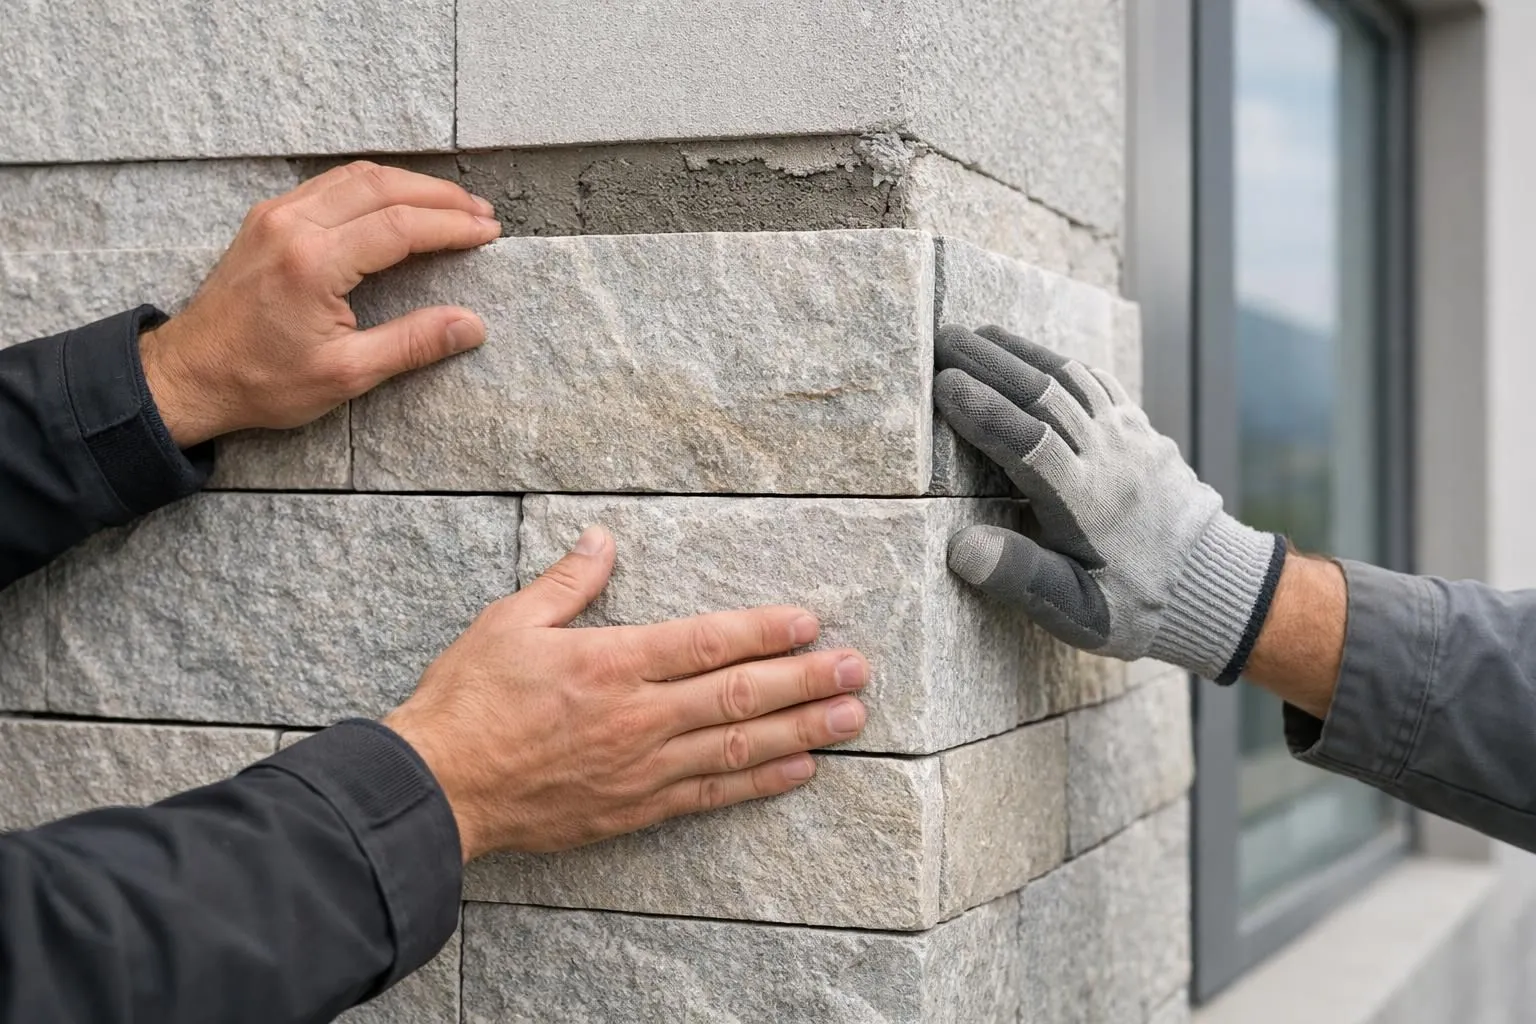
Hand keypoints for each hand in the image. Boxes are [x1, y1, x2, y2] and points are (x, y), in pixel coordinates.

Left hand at [138, 161, 501, 446]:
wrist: (188, 375)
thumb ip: (412, 344)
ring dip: (410, 184)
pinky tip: (399, 201)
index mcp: (313, 263)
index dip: (452, 226)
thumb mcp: (345, 375)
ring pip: (356, 176)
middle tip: (482, 213)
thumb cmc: (262, 382)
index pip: (400, 226)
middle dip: (440, 195)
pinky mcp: (267, 218)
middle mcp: (293, 224)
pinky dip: (375, 185)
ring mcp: (276, 215)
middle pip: (382, 186)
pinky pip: (331, 184)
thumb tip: (472, 325)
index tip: (489, 234)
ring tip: (452, 204)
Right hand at [382, 526, 869, 861]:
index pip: (708, 642)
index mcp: (613, 662)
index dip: (764, 631)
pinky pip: (711, 794)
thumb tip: (603, 539)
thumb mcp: (510, 622)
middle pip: (740, 695)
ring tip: (850, 719)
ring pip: (738, 747)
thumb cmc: (468, 701)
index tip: (809, 623)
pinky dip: (759, 782)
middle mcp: (640, 717)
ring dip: (801, 731)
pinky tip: (800, 771)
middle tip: (857, 671)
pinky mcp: (634, 809)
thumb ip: (568, 583)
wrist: (438, 790)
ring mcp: (643, 768)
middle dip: (805, 680)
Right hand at [934, 324, 1286, 682]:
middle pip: (1044, 395)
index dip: (982, 409)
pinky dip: (1061, 363)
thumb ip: (1022, 578)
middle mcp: (1109, 458)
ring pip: (1071, 379)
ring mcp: (1129, 437)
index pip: (1027, 440)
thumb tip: (962, 548)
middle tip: (943, 340)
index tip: (942, 385)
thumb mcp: (1080, 613)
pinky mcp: (1141, 431)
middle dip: (989, 363)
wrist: (1215, 585)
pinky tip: (1037, 356)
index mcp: (1085, 502)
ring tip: (979, 336)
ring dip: (1022, 352)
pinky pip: (1098, 384)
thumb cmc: (1138, 605)